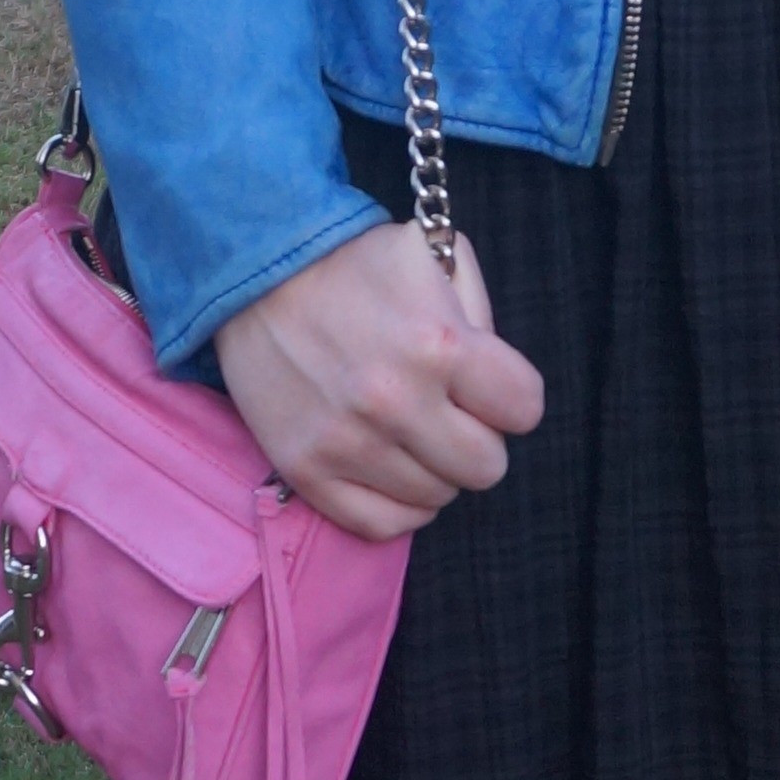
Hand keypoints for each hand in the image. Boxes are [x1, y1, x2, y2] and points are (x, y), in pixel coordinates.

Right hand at [214, 219, 546, 541]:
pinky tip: (389, 466)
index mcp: (440, 344)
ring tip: (406, 428)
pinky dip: (397, 503)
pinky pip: (383, 525)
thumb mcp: (432, 255)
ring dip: (432, 467)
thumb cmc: (352, 264)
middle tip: (447, 411)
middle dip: (476, 437)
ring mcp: (348, 443)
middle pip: (486, 467)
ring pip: (437, 499)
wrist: (255, 273)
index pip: (524, 409)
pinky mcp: (306, 471)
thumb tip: (495, 380)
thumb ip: (480, 313)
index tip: (486, 384)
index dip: (511, 396)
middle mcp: (395, 402)